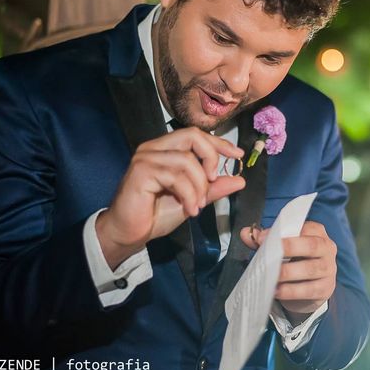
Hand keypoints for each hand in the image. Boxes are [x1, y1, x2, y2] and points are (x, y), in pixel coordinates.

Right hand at [97, 127, 245, 268]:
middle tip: (213, 180)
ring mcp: (146, 158)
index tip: (237, 155)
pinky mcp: (141, 171)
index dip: (219, 143)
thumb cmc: (155, 215)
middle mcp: (154, 148)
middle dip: (211, 156)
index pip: (196, 135)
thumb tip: (240, 180)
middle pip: (192, 136)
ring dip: (199, 186)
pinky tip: (190, 210)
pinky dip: (189, 195)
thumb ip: (213, 188)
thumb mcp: (193, 199)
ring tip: (198, 205)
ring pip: (187, 161)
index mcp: (165, 149)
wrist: (129, 233)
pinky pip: (176, 177)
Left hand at [241, 221, 336, 321]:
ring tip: (270, 275)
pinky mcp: (326, 288)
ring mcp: (329, 269)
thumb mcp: (283, 248)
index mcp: (317, 233)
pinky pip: (309, 289)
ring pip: (310, 269)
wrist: (312, 288)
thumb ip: (265, 240)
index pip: (304, 227)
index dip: (283, 231)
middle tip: (268, 254)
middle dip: (288, 248)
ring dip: (287, 272)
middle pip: (311, 246)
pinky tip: (276, 291)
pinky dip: (291, 291)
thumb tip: (246, 233)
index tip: (262, 238)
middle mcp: (327, 248)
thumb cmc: (296, 261)